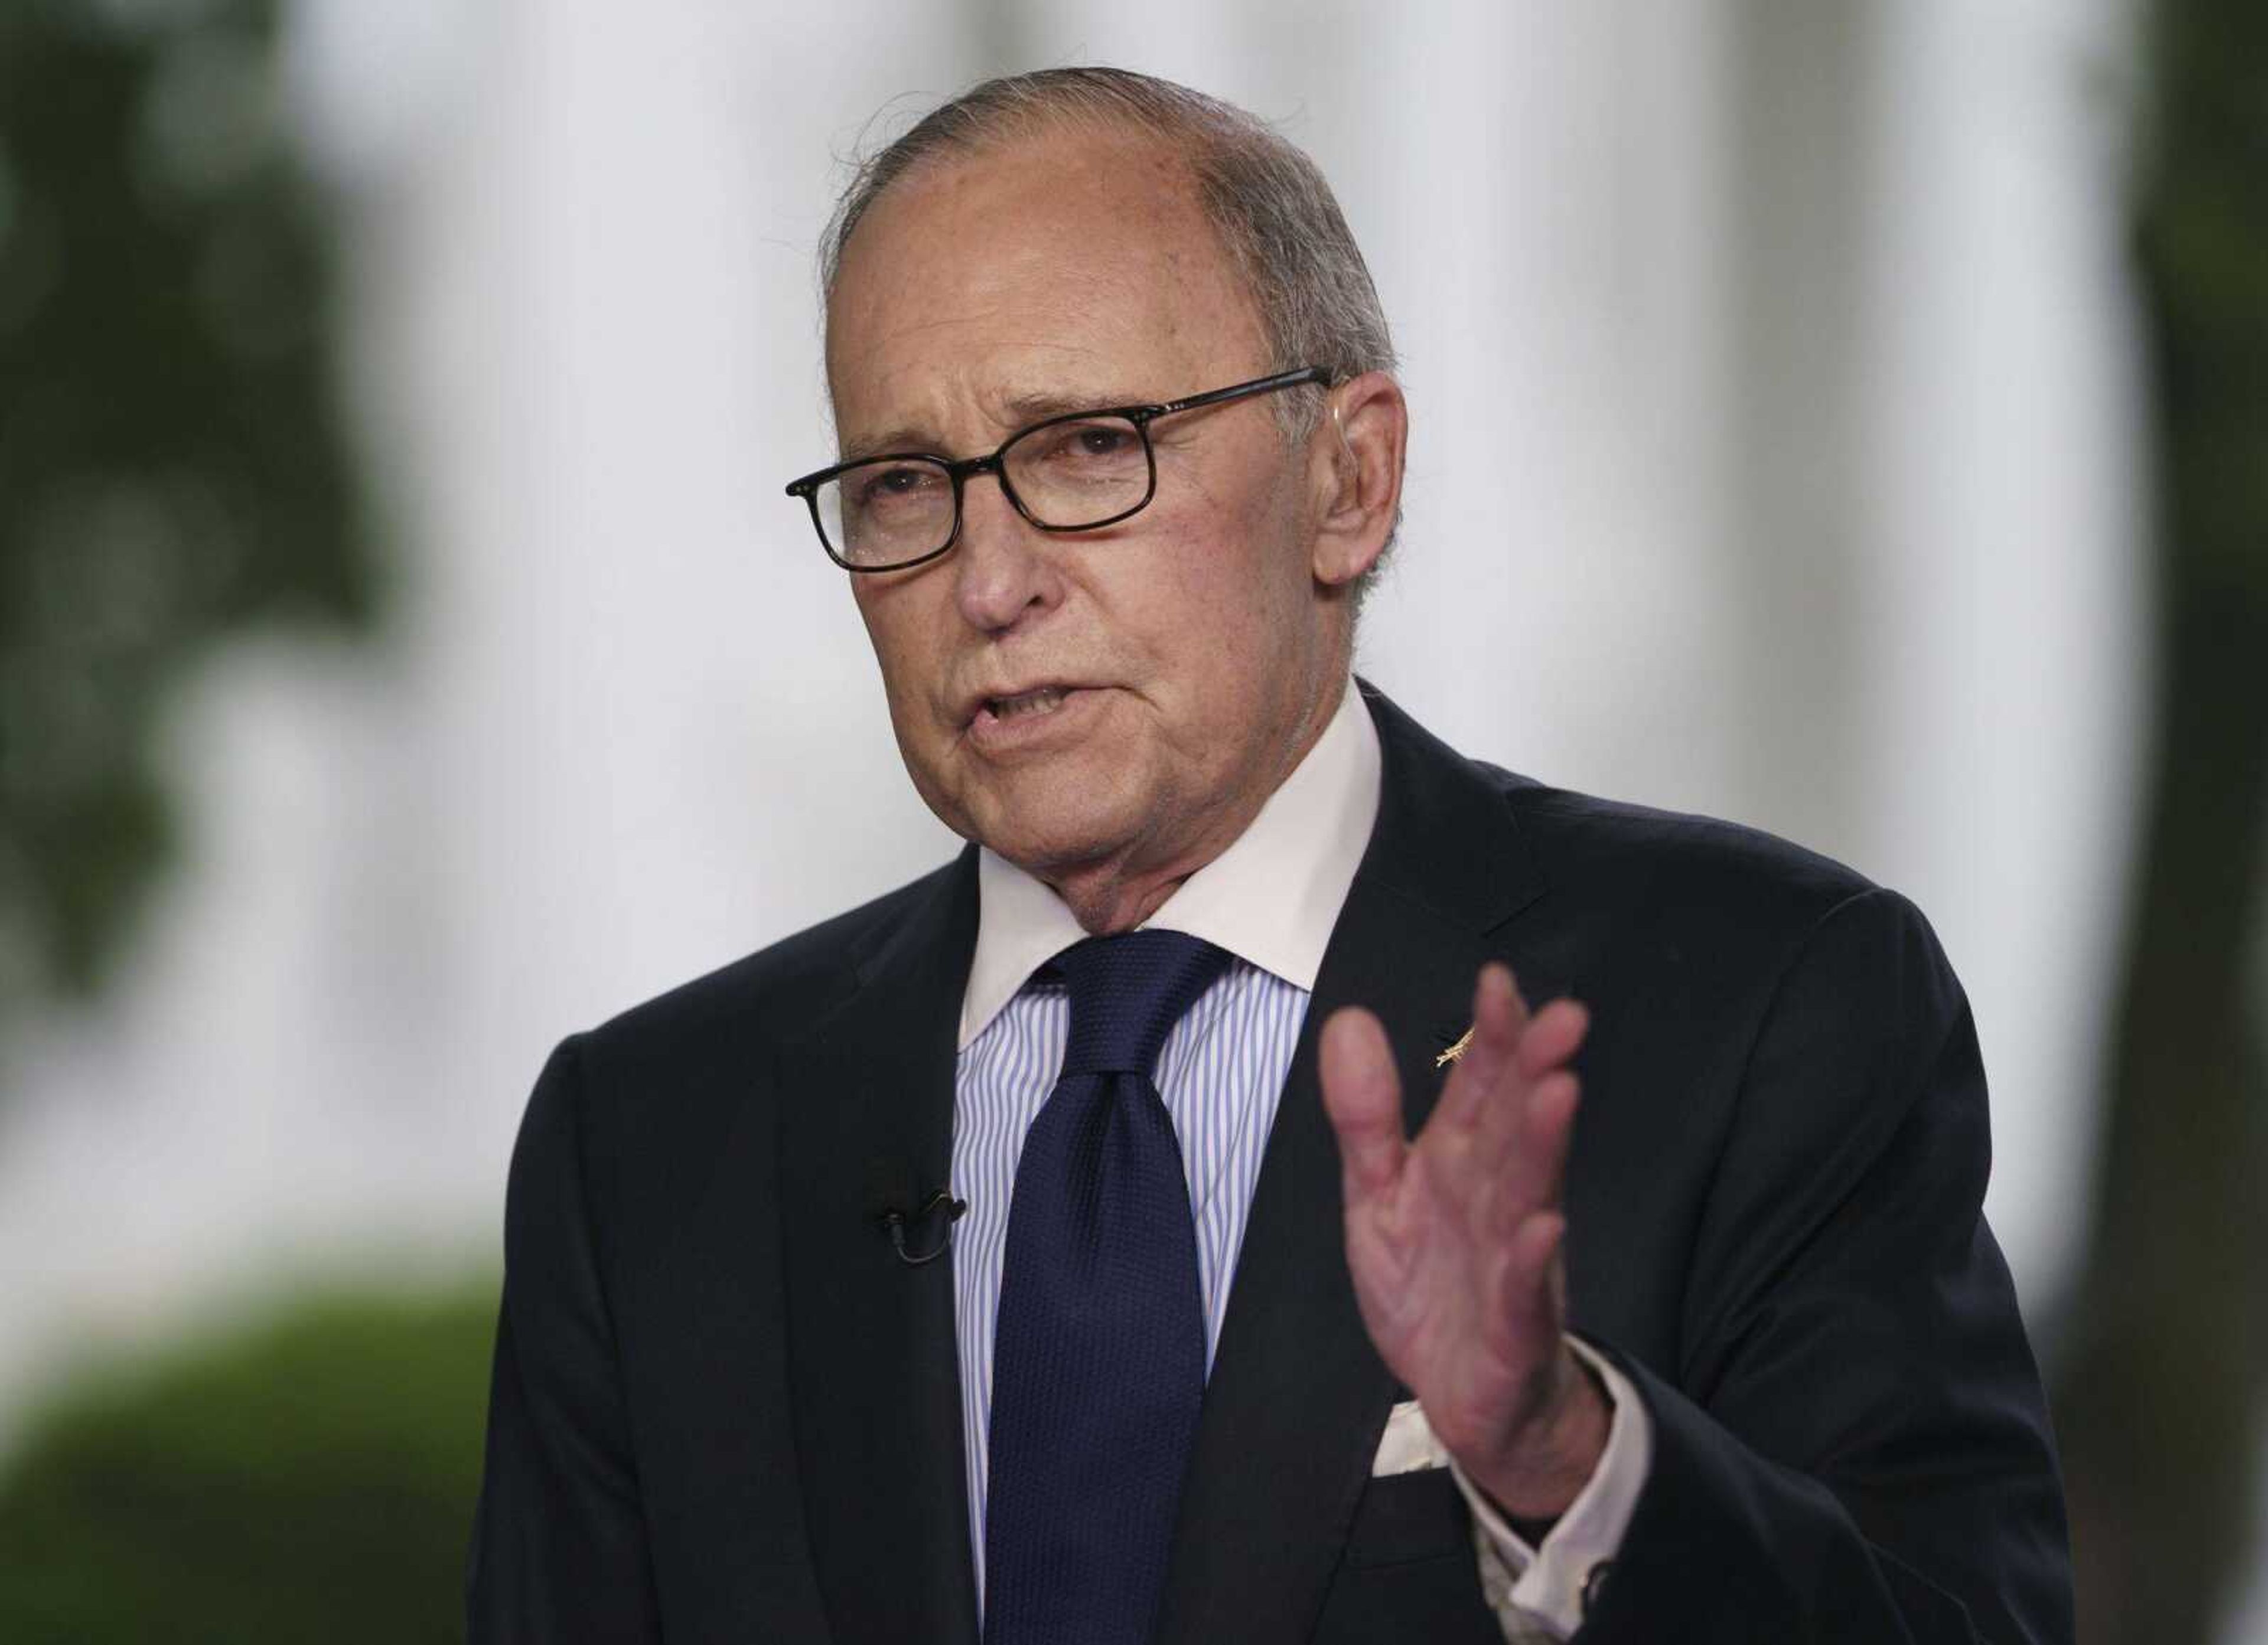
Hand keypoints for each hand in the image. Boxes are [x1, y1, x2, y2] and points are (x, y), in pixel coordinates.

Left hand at [1320, 963, 1608, 1519]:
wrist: (1466, 1398)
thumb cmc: (1430, 1285)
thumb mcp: (1378, 1195)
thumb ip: (1366, 1115)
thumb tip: (1349, 1019)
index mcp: (1460, 1162)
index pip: (1481, 1087)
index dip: (1491, 1036)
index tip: (1497, 980)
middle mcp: (1496, 1199)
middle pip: (1517, 1127)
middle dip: (1536, 1071)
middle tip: (1564, 1017)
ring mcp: (1514, 1261)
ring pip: (1530, 1195)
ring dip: (1544, 1145)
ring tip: (1557, 1091)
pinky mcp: (1516, 1328)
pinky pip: (1525, 1291)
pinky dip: (1531, 1262)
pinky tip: (1543, 1226)